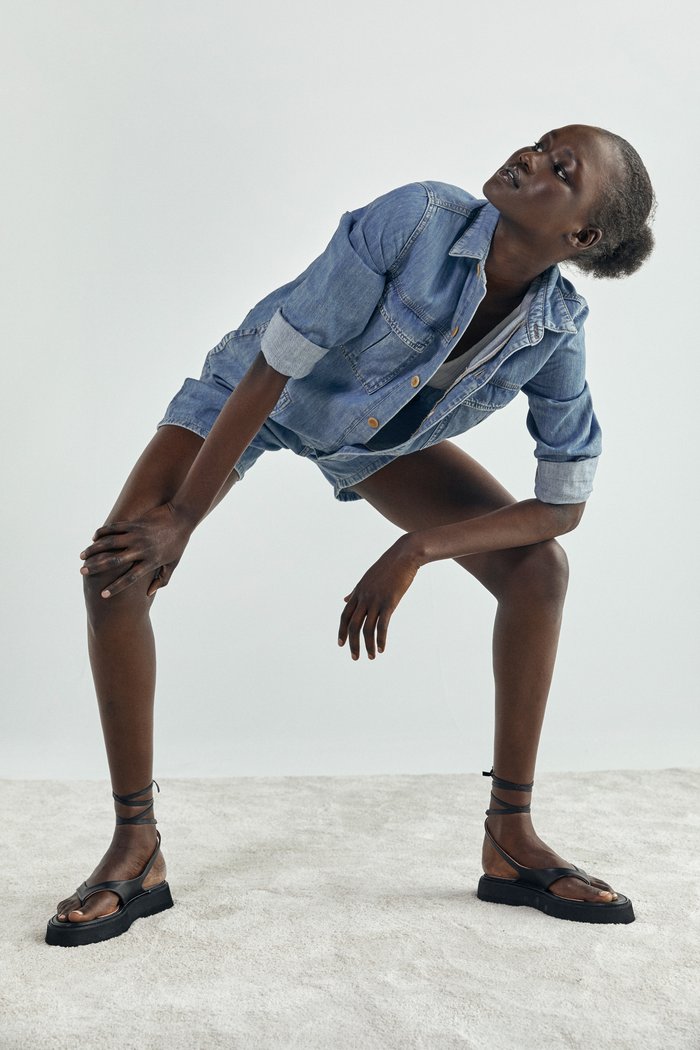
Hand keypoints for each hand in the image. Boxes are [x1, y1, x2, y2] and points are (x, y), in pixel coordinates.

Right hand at [80, 502, 192, 597]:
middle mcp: (142, 549)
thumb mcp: (173, 564)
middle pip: (115, 561)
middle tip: (82, 571)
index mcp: (151, 562)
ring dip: (94, 549)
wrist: (182, 517)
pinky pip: (115, 528)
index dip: (116, 587)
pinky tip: (94, 538)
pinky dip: (102, 533)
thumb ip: (161, 580)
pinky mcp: (135, 523)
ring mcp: (137, 535)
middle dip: (96, 567)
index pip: (130, 578)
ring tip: (82, 555)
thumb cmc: (178, 543)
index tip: (102, 595)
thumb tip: (149, 594)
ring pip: (110, 543)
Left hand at [338, 537, 420, 659]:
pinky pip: (382, 625)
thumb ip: (355, 592)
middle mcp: (364, 597)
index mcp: (358, 592)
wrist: (404, 555)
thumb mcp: (367, 579)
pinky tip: (381, 648)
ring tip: (370, 657)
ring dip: (367, 645)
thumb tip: (344, 600)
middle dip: (352, 643)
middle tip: (355, 657)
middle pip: (353, 625)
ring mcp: (376, 600)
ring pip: (366, 628)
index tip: (341, 644)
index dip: (342, 631)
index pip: (345, 615)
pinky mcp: (389, 602)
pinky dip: (380, 639)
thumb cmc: (388, 567)